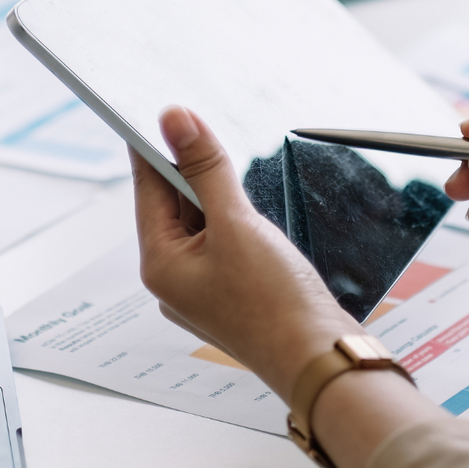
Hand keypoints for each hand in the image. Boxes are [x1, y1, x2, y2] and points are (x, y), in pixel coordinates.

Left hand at [134, 107, 443, 467]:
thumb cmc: (275, 304)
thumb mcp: (237, 223)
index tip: (161, 107)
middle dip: (189, 166)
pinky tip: (250, 203)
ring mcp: (203, 289)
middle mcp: (174, 279)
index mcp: (160, 265)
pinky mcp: (233, 292)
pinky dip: (232, 216)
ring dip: (214, 190)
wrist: (321, 360)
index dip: (155, 144)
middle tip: (202, 122)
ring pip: (200, 221)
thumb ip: (205, 167)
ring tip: (228, 157)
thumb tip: (174, 119)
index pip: (147, 188)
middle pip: (173, 204)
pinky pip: (223, 240)